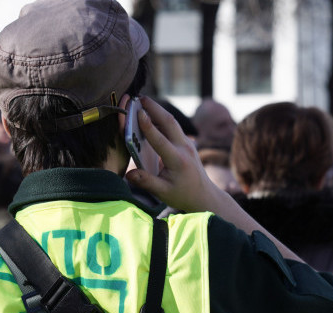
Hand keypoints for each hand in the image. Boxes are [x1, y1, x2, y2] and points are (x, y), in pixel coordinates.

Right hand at [126, 97, 221, 214]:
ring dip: (158, 109)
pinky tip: (151, 112)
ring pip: (172, 121)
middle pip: (169, 122)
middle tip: (139, 98)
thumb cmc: (183, 195)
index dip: (148, 126)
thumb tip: (129, 174)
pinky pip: (173, 126)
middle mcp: (184, 148)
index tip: (138, 112)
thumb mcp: (163, 193)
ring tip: (142, 100)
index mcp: (177, 160)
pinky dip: (161, 117)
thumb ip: (146, 182)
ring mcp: (187, 143)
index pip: (160, 140)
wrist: (204, 195)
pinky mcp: (186, 142)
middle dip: (154, 108)